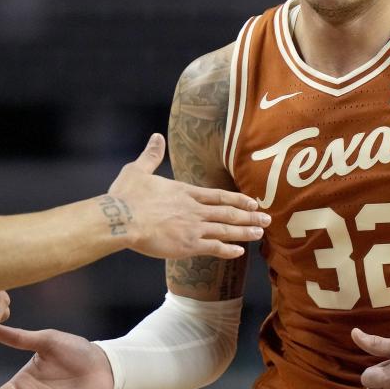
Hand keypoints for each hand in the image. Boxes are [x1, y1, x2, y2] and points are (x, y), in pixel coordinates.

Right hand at [107, 133, 267, 260]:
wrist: (122, 218)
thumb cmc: (127, 195)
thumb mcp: (138, 170)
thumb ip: (151, 155)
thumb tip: (156, 137)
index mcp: (185, 192)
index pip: (218, 196)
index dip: (237, 199)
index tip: (253, 202)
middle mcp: (194, 209)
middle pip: (228, 213)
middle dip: (249, 216)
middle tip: (268, 219)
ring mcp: (193, 228)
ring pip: (226, 230)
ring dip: (245, 231)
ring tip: (260, 233)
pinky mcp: (187, 245)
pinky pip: (214, 248)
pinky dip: (228, 250)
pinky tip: (239, 251)